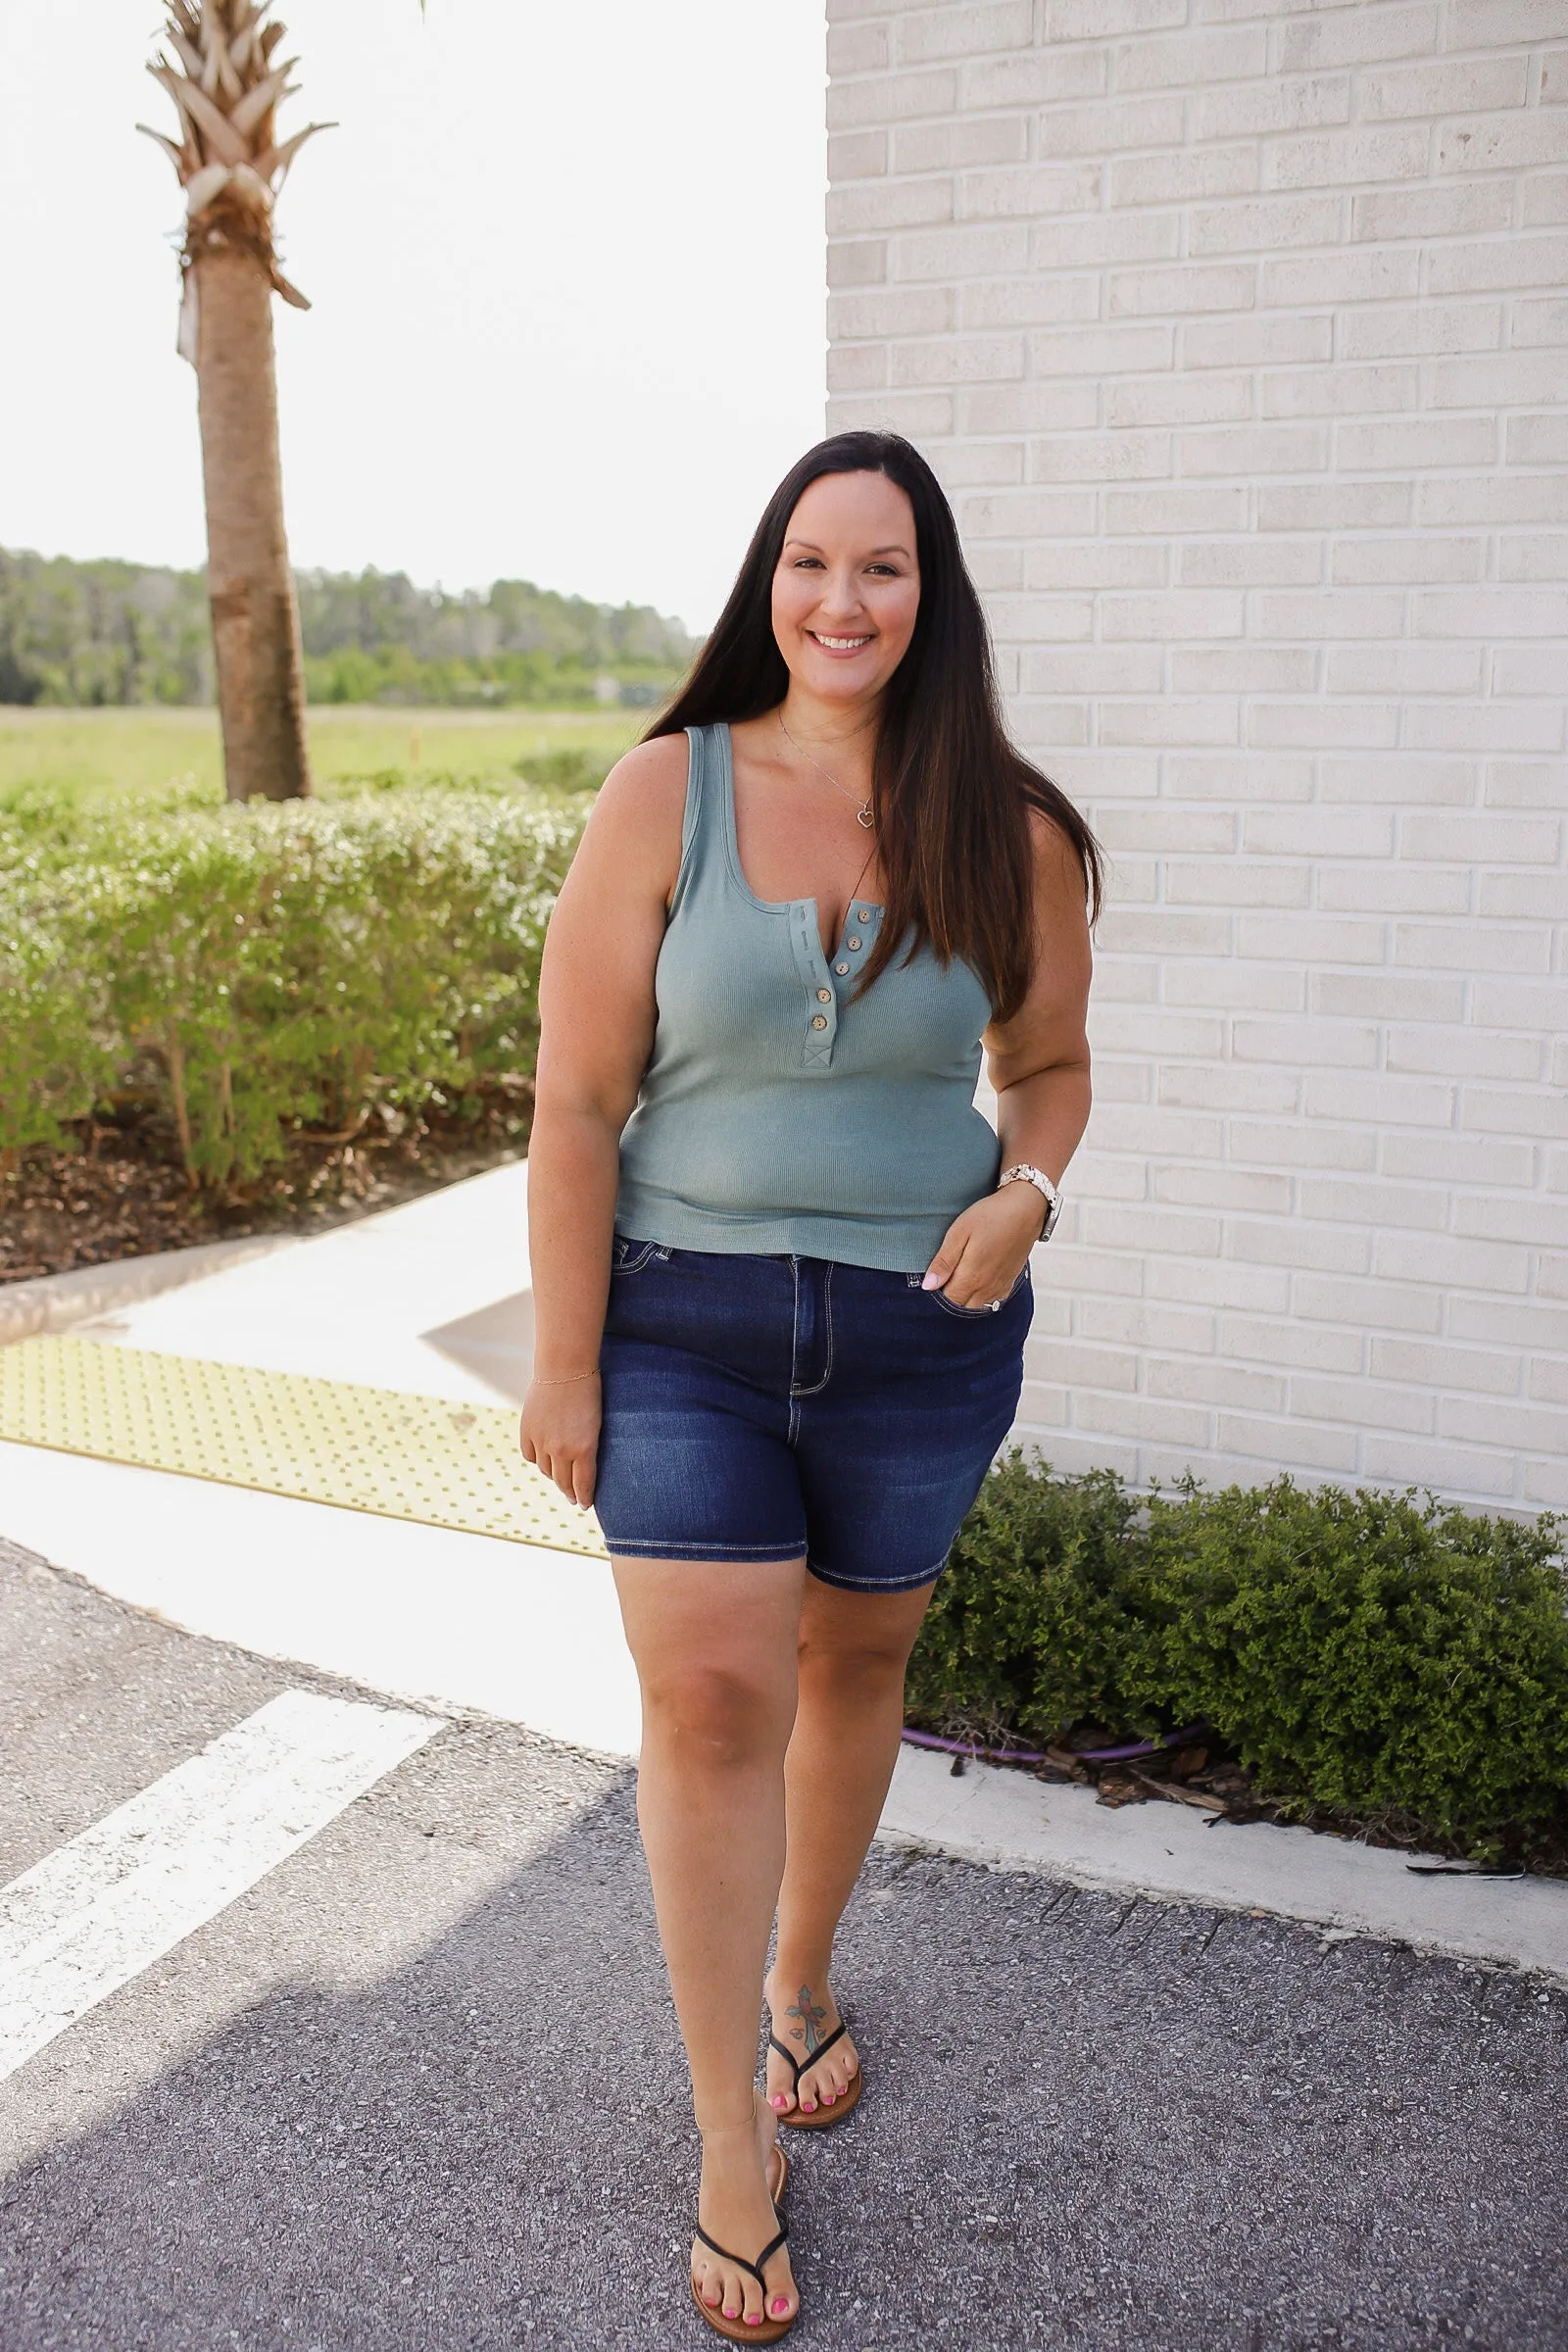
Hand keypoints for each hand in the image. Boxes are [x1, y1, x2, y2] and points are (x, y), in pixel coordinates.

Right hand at [520, 1372, 601, 1508]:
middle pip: (563, 1482)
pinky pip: (530, 1456)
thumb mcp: (596, 1424)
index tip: (584, 1505)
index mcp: (584, 1449)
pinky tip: (543, 1459)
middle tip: (573, 1498)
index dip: (583, 1498)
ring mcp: (542, 1442)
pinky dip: (537, 1459)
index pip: (582, 1485)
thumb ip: (587, 1448)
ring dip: (553, 1475)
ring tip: (559, 1476)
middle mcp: (561, 1450)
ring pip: (546, 1470)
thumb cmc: (589, 1393)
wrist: (564, 1369)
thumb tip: (581, 1468)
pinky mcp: (527, 1432)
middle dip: (569, 1492)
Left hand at [921, 1183, 1044, 1308]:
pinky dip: (982, 1297)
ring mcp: (1000, 1287)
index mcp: (971, 1277)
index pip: (947, 1300)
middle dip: (951, 1296)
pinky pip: (993, 1301)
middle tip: (947, 1273)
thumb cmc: (991, 1216)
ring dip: (966, 1298)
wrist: (1026, 1209)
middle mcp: (986, 1288)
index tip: (936, 1276)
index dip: (938, 1291)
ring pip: (977, 1306)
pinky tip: (978, 1280)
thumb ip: (944, 1262)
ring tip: (962, 1275)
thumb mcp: (959, 1233)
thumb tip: (928, 1285)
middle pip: (961, 1306)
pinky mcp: (1010, 1282)